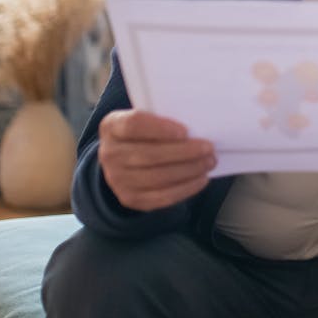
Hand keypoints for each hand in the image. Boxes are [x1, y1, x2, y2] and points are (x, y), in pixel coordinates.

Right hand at [97, 109, 216, 211]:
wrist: (121, 161)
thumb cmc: (141, 134)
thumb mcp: (143, 120)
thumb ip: (162, 119)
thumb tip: (197, 127)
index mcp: (111, 126)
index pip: (133, 125)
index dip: (161, 128)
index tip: (185, 131)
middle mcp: (109, 154)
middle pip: (149, 155)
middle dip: (184, 152)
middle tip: (209, 148)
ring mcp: (117, 180)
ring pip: (158, 178)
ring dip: (189, 170)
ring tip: (208, 162)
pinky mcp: (130, 199)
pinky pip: (161, 197)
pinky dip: (185, 188)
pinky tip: (200, 179)